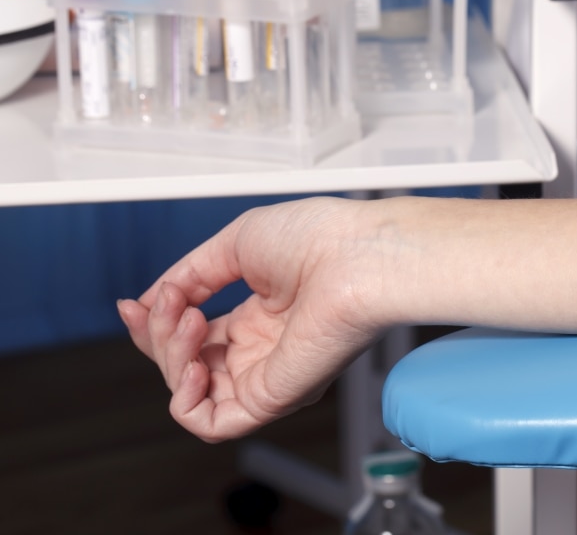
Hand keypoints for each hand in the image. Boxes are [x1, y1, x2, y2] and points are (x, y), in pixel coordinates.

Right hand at [118, 197, 386, 442]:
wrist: (358, 254)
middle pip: (184, 364)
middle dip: (157, 334)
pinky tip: (193, 361)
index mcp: (261, 317)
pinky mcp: (273, 398)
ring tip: (187, 318)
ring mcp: (268, 376)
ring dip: (169, 356)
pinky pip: (212, 423)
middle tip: (171, 303)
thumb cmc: (320, 239)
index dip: (155, 324)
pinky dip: (184, 398)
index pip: (193, 337)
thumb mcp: (236, 245)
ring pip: (190, 393)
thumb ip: (188, 276)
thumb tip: (148, 301)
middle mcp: (264, 351)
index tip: (132, 304)